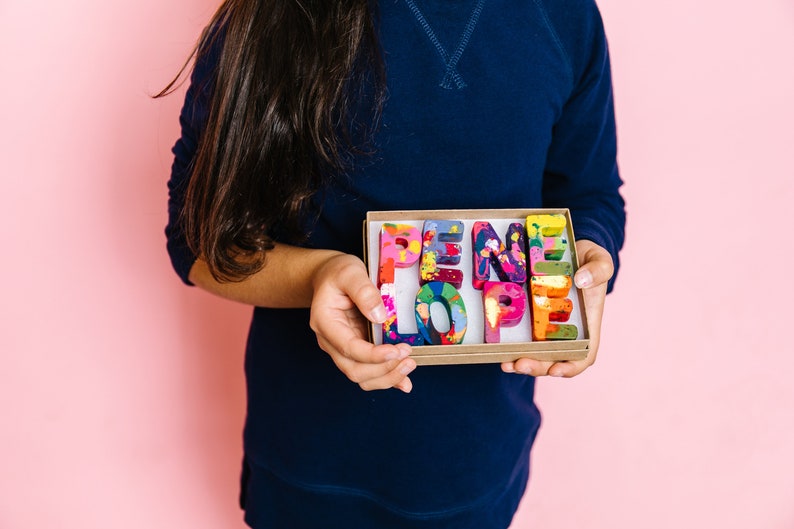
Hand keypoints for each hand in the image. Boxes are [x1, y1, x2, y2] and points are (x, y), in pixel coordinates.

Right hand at [309, 253, 416, 392]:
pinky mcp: (355, 350)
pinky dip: (387, 378)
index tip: (398, 350)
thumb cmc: (338, 273)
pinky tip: (404, 382)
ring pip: (362, 377)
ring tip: (409, 365)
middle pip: (354, 370)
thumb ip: (364, 291)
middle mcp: (331, 341)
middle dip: (384, 369)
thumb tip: (379, 316)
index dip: (374, 355)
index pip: (349, 348)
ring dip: (387, 377)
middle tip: (408, 356)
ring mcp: (342, 348)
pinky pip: (369, 371)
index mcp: (325, 323)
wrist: (331, 276)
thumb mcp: (350, 272)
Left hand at [501, 239, 612, 377]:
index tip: (555, 370)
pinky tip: (497, 347)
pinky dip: (511, 345)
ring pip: (535, 353)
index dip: (570, 367)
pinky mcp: (531, 318)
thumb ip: (599, 269)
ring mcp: (546, 327)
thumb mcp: (600, 260)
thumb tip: (582, 280)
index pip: (583, 355)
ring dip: (520, 362)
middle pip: (553, 360)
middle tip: (519, 364)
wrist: (571, 250)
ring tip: (506, 364)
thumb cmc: (589, 260)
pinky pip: (521, 336)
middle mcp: (566, 332)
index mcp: (587, 325)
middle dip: (537, 366)